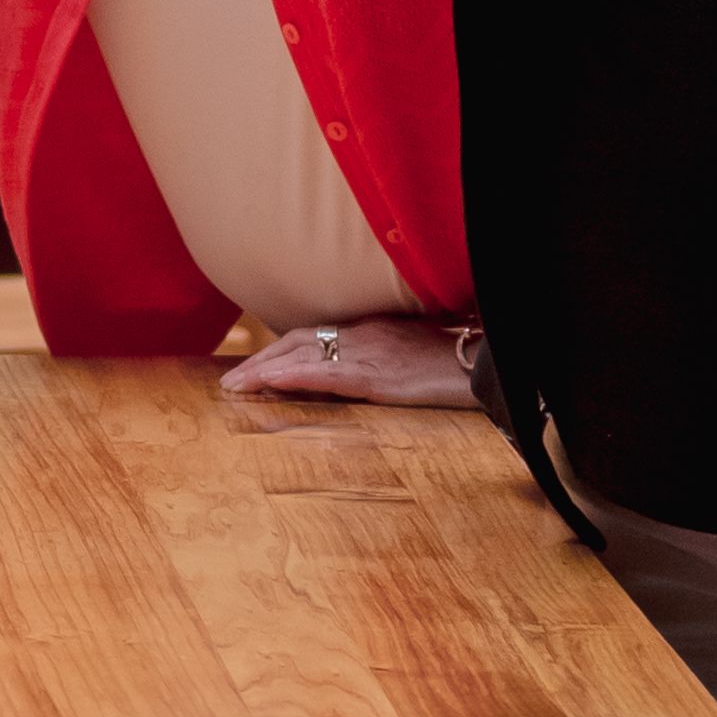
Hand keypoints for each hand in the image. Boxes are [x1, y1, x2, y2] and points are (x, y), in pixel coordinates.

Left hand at [217, 317, 481, 408]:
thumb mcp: (413, 352)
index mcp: (370, 329)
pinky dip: (292, 376)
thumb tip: (358, 375)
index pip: (313, 335)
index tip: (254, 365)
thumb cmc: (456, 361)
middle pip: (298, 341)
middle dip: (261, 360)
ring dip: (263, 370)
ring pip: (302, 355)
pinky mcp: (377, 377)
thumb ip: (382, 356)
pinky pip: (325, 375)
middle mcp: (362, 334)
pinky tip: (267, 383)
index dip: (279, 348)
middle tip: (231, 382)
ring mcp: (368, 353)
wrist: (484, 364)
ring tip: (234, 387)